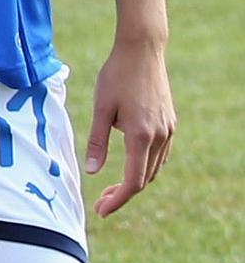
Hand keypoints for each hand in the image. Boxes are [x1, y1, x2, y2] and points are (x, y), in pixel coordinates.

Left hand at [86, 34, 173, 215]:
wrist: (143, 51)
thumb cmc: (116, 76)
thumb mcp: (100, 108)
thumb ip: (96, 142)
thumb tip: (92, 172)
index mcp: (141, 136)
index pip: (133, 181)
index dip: (118, 200)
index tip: (102, 210)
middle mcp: (160, 137)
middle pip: (145, 179)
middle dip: (124, 193)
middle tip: (101, 202)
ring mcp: (168, 130)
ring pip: (154, 167)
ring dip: (135, 180)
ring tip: (112, 187)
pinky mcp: (170, 123)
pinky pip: (159, 154)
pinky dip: (145, 165)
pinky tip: (129, 163)